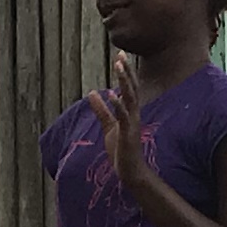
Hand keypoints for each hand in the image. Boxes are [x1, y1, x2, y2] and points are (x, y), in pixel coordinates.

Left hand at [98, 55, 159, 202]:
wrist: (130, 171)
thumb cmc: (121, 149)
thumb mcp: (108, 126)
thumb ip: (101, 109)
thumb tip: (92, 92)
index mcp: (130, 112)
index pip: (129, 87)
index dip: (125, 72)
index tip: (120, 55)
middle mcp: (134, 114)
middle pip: (132, 88)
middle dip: (126, 71)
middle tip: (121, 55)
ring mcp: (132, 123)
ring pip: (130, 98)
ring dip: (124, 82)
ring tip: (118, 66)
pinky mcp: (128, 133)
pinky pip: (124, 116)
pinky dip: (118, 105)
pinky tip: (111, 94)